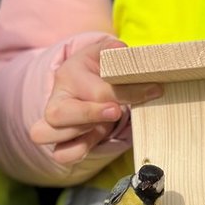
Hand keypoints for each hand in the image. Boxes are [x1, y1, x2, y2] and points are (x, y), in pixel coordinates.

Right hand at [30, 39, 162, 163]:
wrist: (85, 84)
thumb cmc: (98, 69)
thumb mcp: (105, 53)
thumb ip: (114, 49)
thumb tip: (122, 51)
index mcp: (67, 75)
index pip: (97, 91)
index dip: (127, 93)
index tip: (153, 91)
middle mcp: (55, 100)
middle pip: (59, 114)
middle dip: (92, 115)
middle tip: (116, 111)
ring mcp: (53, 125)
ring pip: (50, 135)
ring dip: (83, 134)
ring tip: (103, 125)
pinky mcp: (60, 144)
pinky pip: (62, 155)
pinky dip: (78, 152)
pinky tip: (94, 139)